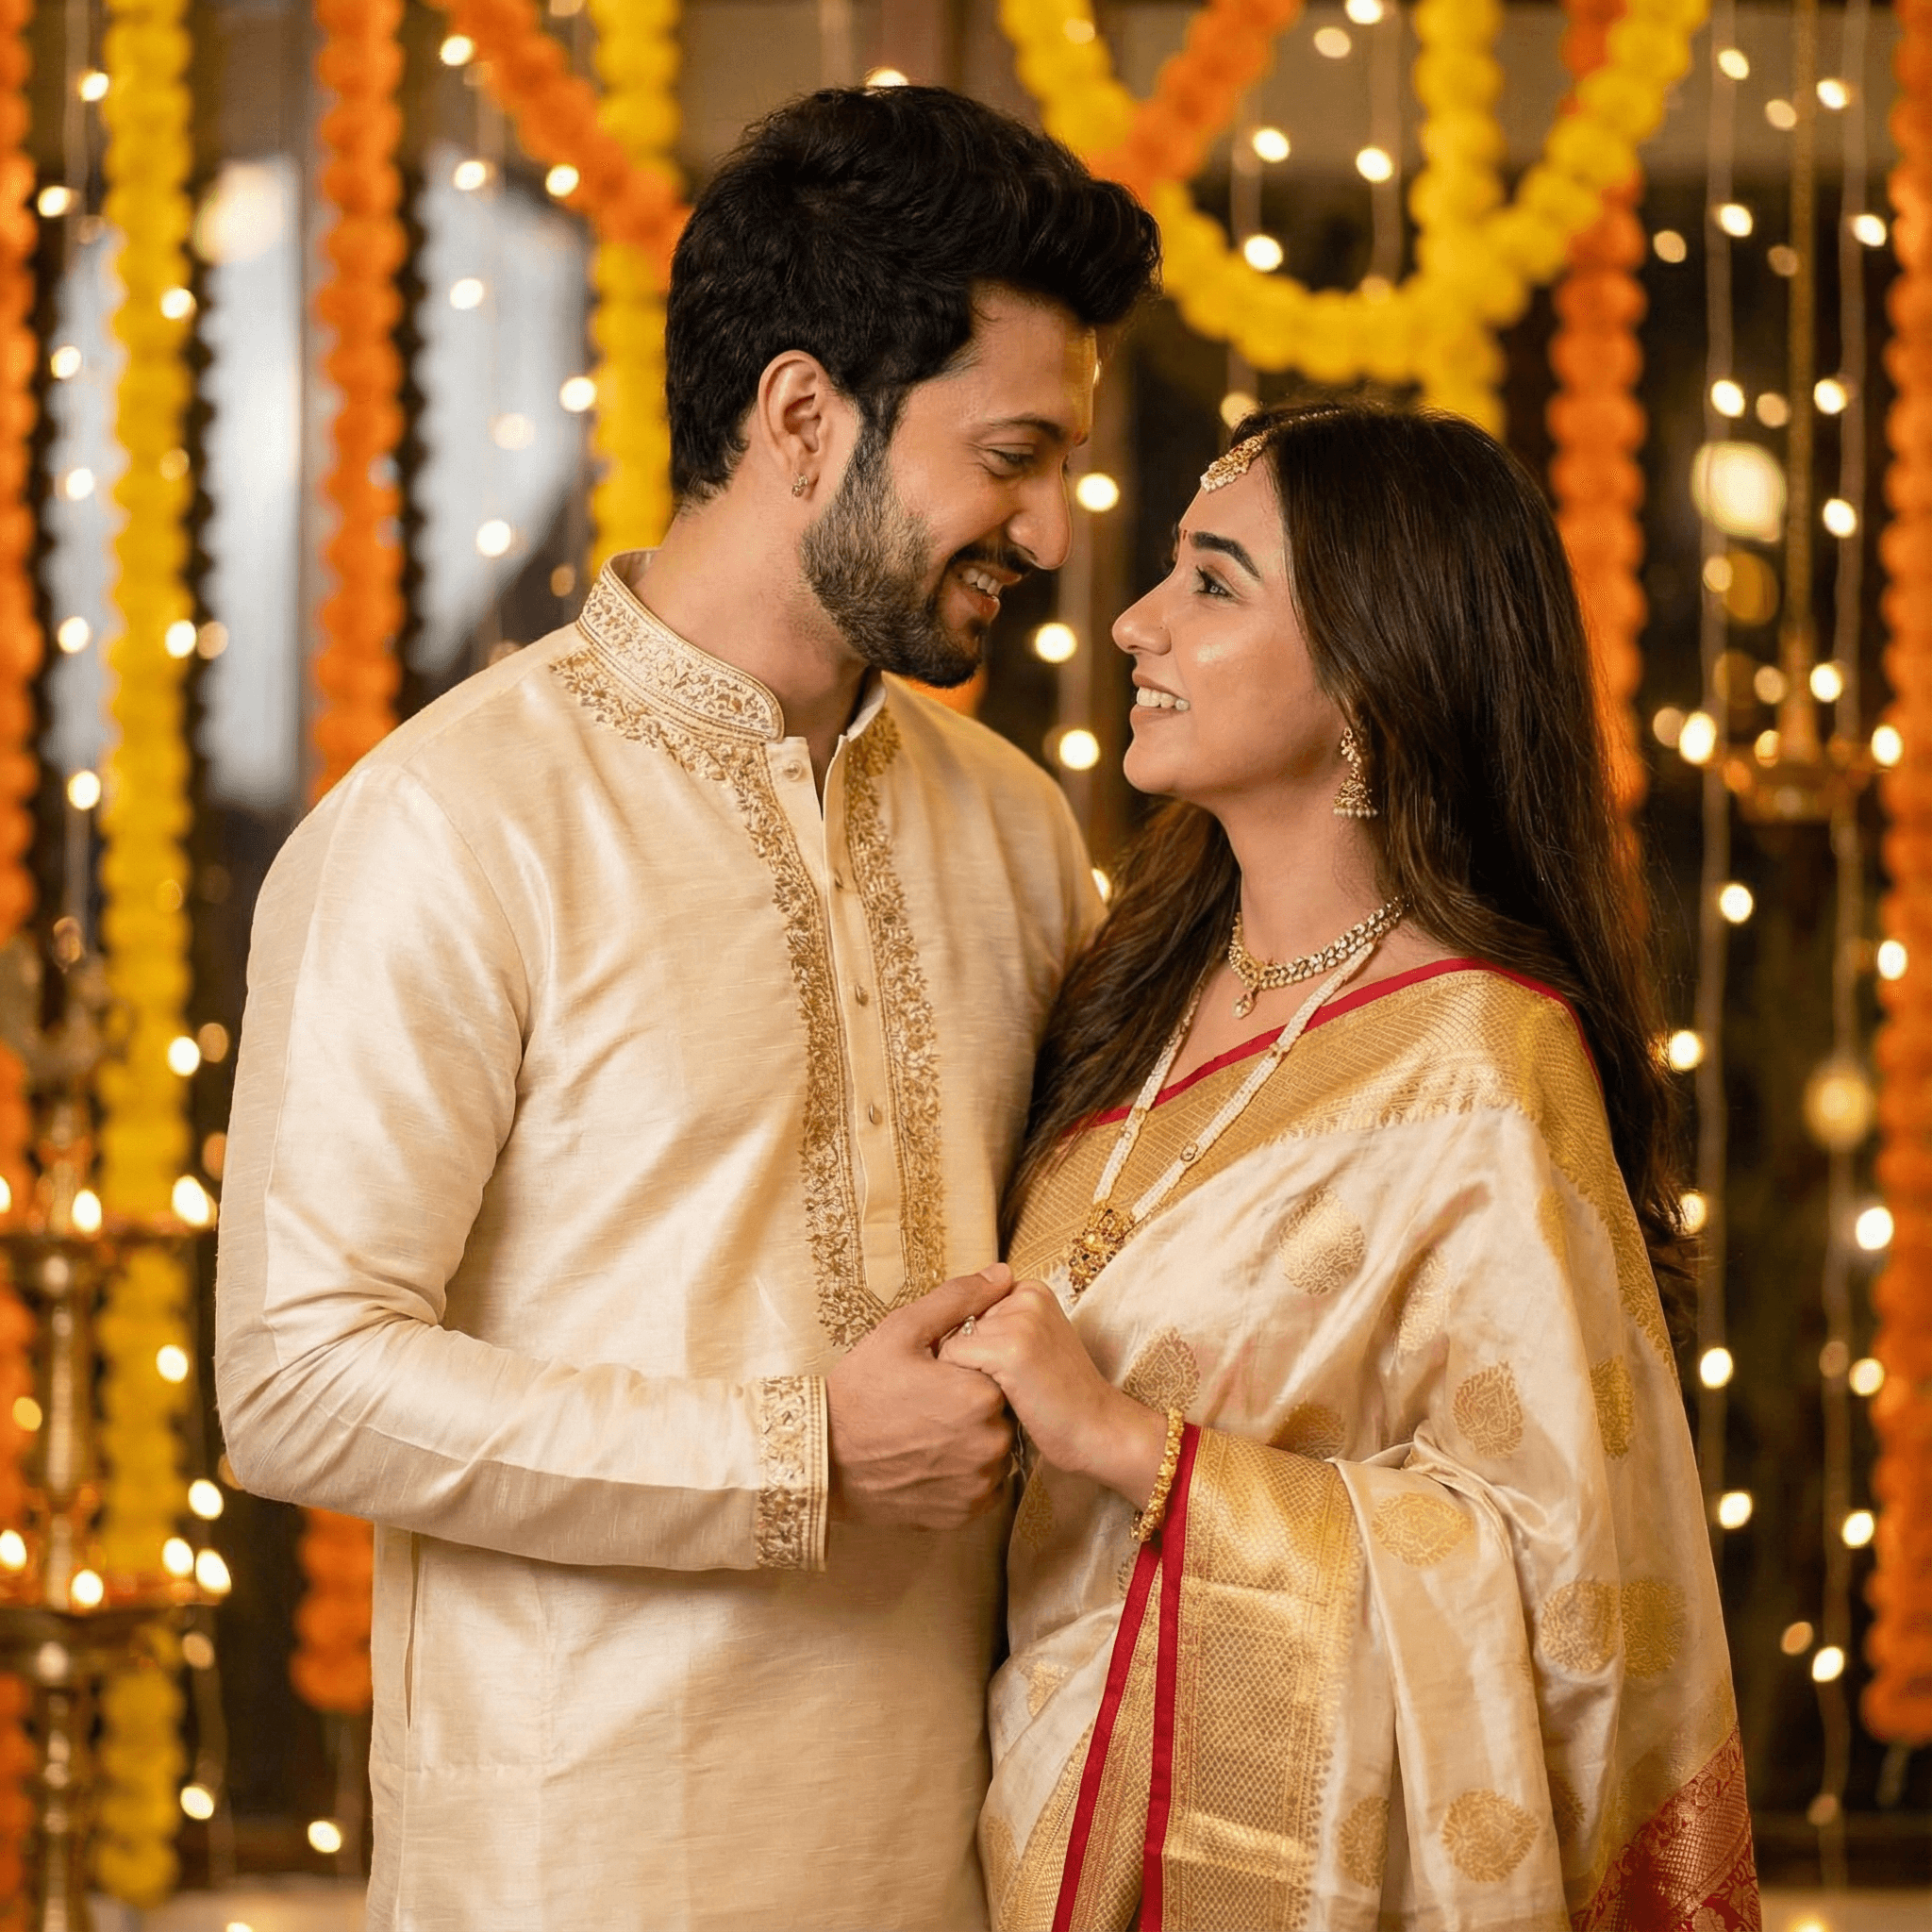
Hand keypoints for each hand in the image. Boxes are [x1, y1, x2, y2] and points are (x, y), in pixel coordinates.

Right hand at [823, 1265, 1016, 1529]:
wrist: (821, 1461)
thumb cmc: (858, 1391)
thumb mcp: (900, 1331)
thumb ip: (958, 1300)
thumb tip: (1003, 1275)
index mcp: (981, 1394)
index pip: (998, 1370)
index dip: (967, 1369)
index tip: (935, 1374)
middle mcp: (990, 1442)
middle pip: (999, 1411)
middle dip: (970, 1404)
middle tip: (925, 1404)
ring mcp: (978, 1483)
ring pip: (992, 1448)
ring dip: (969, 1439)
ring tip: (923, 1433)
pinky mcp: (965, 1513)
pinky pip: (981, 1485)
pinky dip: (962, 1474)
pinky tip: (927, 1461)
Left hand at [938, 1281, 1167, 1509]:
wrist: (1099, 1429)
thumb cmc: (1056, 1396)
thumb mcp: (1029, 1345)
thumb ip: (993, 1325)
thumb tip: (936, 1328)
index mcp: (1030, 1290)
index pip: (965, 1308)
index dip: (970, 1346)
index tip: (999, 1371)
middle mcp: (1025, 1294)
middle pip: (954, 1324)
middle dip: (964, 1359)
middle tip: (1005, 1386)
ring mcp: (1019, 1320)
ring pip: (949, 1343)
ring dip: (962, 1376)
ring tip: (1003, 1393)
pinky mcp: (1010, 1349)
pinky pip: (951, 1361)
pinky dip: (961, 1388)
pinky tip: (998, 1401)